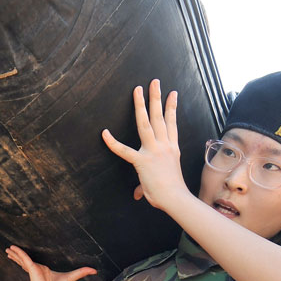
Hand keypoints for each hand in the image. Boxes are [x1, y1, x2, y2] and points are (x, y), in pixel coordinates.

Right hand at [5, 246, 95, 280]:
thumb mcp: (71, 277)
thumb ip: (81, 272)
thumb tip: (94, 270)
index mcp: (42, 270)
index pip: (33, 262)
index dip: (27, 257)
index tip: (22, 253)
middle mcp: (36, 270)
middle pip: (25, 260)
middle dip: (17, 255)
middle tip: (10, 249)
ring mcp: (33, 270)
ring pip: (22, 259)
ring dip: (15, 254)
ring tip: (7, 249)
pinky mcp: (32, 270)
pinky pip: (24, 259)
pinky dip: (19, 254)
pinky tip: (13, 250)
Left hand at [101, 80, 188, 210]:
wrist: (175, 198)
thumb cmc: (171, 193)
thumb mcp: (162, 182)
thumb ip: (144, 185)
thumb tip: (137, 194)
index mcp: (172, 148)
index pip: (172, 123)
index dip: (172, 107)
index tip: (173, 93)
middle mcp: (164, 145)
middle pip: (160, 117)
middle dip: (157, 98)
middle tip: (154, 81)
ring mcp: (154, 151)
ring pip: (147, 123)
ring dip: (142, 104)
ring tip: (139, 89)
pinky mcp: (142, 161)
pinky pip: (124, 150)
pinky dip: (112, 142)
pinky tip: (104, 132)